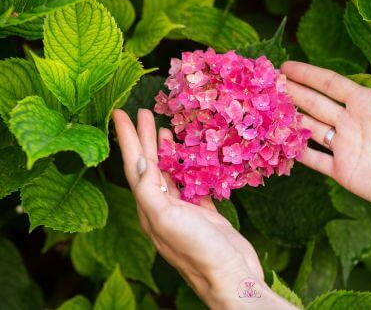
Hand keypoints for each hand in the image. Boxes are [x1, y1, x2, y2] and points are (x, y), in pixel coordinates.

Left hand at [112, 109, 294, 308]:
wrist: (231, 277)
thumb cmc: (198, 250)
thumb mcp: (166, 218)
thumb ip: (149, 191)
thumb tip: (139, 162)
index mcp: (149, 209)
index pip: (134, 166)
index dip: (127, 138)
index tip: (120, 113)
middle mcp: (163, 208)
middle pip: (151, 166)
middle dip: (146, 139)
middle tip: (144, 112)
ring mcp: (184, 212)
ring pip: (171, 175)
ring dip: (167, 152)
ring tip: (166, 129)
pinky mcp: (205, 215)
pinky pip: (195, 186)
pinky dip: (191, 170)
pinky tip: (193, 159)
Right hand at [281, 34, 370, 213]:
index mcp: (364, 102)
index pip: (329, 84)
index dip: (307, 74)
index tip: (286, 66)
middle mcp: (350, 123)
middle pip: (314, 104)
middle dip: (292, 93)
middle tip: (269, 84)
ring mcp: (345, 147)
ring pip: (309, 129)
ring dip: (290, 119)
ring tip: (268, 110)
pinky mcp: (343, 171)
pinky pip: (314, 160)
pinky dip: (297, 153)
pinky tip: (280, 144)